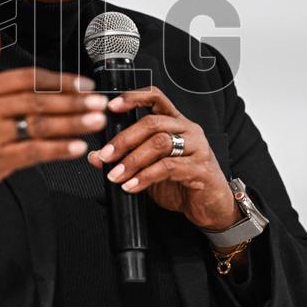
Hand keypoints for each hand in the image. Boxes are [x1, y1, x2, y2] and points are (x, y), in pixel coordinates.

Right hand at [0, 14, 107, 203]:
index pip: (27, 78)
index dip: (58, 79)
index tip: (84, 84)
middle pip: (37, 101)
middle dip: (72, 101)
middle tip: (99, 102)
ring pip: (38, 126)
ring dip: (72, 124)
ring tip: (96, 121)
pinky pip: (32, 152)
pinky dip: (57, 150)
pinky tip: (77, 147)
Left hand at [88, 86, 239, 230]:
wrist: (211, 208)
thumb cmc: (182, 184)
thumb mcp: (148, 170)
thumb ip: (126, 160)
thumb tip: (96, 157)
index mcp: (176, 123)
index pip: (156, 98)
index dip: (133, 98)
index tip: (111, 106)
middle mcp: (188, 130)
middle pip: (152, 123)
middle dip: (124, 139)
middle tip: (106, 156)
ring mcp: (197, 147)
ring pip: (159, 143)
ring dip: (132, 160)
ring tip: (116, 175)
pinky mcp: (201, 168)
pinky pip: (169, 167)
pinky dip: (146, 177)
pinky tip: (132, 186)